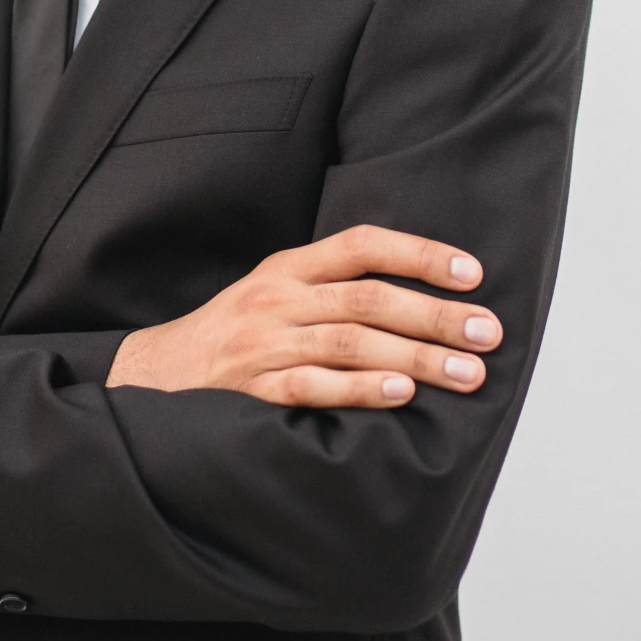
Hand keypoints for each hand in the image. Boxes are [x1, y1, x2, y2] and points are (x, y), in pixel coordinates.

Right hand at [106, 224, 500, 407]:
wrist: (153, 376)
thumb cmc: (233, 334)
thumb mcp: (275, 291)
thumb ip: (333, 287)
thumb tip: (420, 294)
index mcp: (288, 267)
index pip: (362, 245)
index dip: (420, 254)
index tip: (473, 273)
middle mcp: (278, 299)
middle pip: (369, 298)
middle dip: (435, 315)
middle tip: (488, 332)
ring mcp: (265, 345)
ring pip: (351, 342)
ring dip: (417, 358)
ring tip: (466, 372)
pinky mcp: (254, 392)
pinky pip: (314, 388)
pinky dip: (359, 390)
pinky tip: (400, 395)